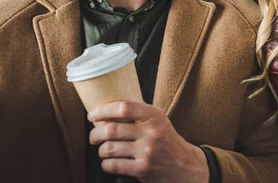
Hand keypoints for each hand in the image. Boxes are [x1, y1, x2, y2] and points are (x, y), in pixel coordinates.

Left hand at [88, 101, 209, 181]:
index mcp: (154, 116)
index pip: (124, 108)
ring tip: (103, 150)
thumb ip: (138, 114)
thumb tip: (106, 110)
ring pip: (109, 148)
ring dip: (100, 150)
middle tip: (93, 136)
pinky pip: (113, 165)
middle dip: (95, 133)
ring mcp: (147, 152)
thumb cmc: (166, 140)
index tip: (92, 114)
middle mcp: (151, 132)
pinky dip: (105, 164)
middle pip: (111, 129)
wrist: (185, 165)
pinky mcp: (143, 169)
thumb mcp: (158, 121)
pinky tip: (109, 162)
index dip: (103, 110)